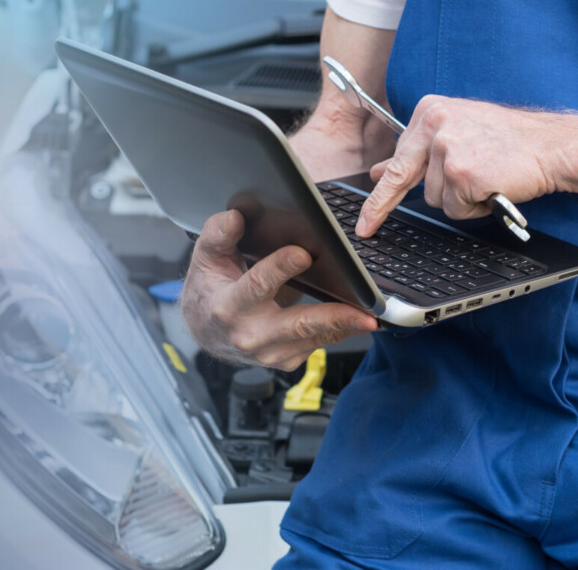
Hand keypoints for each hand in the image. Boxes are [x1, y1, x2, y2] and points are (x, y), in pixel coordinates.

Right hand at [181, 210, 379, 369]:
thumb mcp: (205, 259)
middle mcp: (249, 335)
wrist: (205, 332)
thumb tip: (235, 217)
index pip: (258, 285)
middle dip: (333, 317)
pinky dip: (337, 331)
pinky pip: (317, 344)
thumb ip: (217, 236)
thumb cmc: (209, 290)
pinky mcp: (285, 360)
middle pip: (297, 324)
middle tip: (365, 312)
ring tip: (372, 316)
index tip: (303, 253)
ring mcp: (268, 353)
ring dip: (346, 327)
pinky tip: (355, 319)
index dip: (280, 268)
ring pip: (314, 338)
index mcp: (228, 306)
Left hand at [354, 96, 570, 236]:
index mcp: (429, 110)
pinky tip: (491, 188)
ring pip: (434, 198)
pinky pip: (455, 209)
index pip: (396, 155)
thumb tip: (382, 171)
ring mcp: (447, 148)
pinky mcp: (462, 173)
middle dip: (382, 206)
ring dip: (458, 199)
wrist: (552, 146)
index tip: (363, 215)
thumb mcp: (459, 132)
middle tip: (367, 228)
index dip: (380, 189)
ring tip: (485, 179)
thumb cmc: (512, 140)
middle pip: (404, 178)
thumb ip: (420, 150)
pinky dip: (474, 208)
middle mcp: (433, 124)